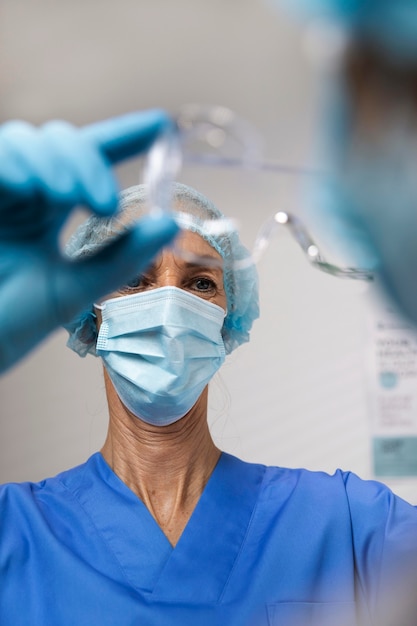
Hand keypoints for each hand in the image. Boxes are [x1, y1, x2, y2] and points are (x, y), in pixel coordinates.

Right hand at [0, 111, 178, 372]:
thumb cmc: (10, 323)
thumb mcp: (73, 289)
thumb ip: (121, 258)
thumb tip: (172, 223)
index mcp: (49, 211)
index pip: (92, 159)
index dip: (126, 136)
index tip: (162, 124)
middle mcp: (24, 194)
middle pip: (62, 142)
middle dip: (87, 163)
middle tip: (104, 205)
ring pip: (29, 140)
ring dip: (55, 162)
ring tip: (65, 197)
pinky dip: (12, 161)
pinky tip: (28, 185)